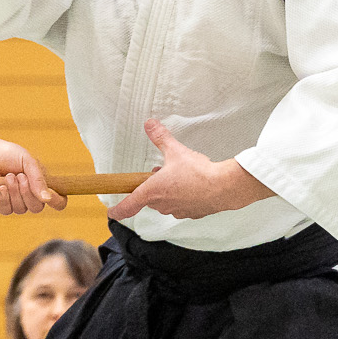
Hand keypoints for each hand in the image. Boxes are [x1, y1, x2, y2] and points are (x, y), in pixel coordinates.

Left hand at [0, 136, 64, 214]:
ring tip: (8, 176)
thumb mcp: (28, 161)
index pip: (58, 202)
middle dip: (27, 192)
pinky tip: (1, 187)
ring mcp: (17, 202)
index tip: (49, 195)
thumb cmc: (9, 155)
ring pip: (21, 209)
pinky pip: (6, 210)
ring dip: (14, 192)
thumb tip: (47, 199)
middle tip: (20, 176)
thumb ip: (39, 179)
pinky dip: (4, 197)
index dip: (57, 202)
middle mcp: (31, 196)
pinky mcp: (1, 205)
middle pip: (37, 208)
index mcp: (43, 185)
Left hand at [107, 119, 271, 220]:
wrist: (224, 187)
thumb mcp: (176, 151)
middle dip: (154, 187)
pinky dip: (185, 197)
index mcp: (153, 192)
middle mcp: (162, 205)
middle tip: (161, 172)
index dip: (118, 210)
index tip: (112, 212)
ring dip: (169, 192)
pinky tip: (195, 187)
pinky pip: (183, 206)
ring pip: (167, 203)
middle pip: (150, 199)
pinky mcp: (192, 214)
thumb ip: (161, 137)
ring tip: (180, 177)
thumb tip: (149, 124)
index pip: (129, 205)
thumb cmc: (198, 172)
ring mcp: (178, 212)